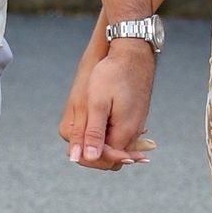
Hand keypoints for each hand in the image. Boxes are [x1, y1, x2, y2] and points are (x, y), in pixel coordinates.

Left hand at [57, 31, 155, 172]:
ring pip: (116, 146)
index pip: (104, 159)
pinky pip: (121, 134)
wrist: (133, 53)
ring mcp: (137, 125)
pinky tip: (98, 123)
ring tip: (85, 131)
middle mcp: (134, 133)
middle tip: (77, 140)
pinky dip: (108, 134)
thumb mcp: (97, 103)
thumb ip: (92, 132)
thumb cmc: (113, 74)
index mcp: (124, 133)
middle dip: (93, 152)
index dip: (86, 156)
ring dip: (100, 143)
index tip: (74, 147)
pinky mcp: (136, 116)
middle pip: (112, 158)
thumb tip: (85, 157)